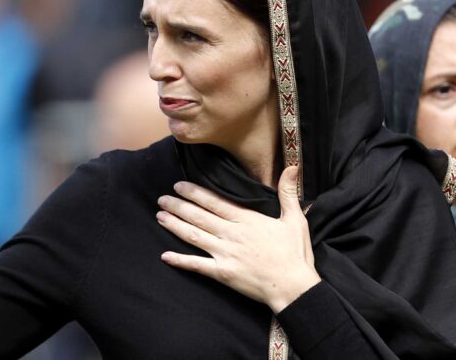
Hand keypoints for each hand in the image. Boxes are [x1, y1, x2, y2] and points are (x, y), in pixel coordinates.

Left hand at [157, 166, 319, 312]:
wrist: (293, 287)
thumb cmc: (295, 254)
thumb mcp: (295, 219)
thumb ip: (288, 193)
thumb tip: (292, 167)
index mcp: (247, 220)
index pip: (215, 202)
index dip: (195, 193)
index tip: (179, 185)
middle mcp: (231, 234)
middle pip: (199, 216)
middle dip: (178, 206)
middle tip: (162, 198)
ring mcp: (225, 253)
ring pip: (194, 236)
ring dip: (175, 225)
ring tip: (159, 216)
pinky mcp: (222, 273)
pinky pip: (197, 265)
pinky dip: (180, 260)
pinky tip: (165, 255)